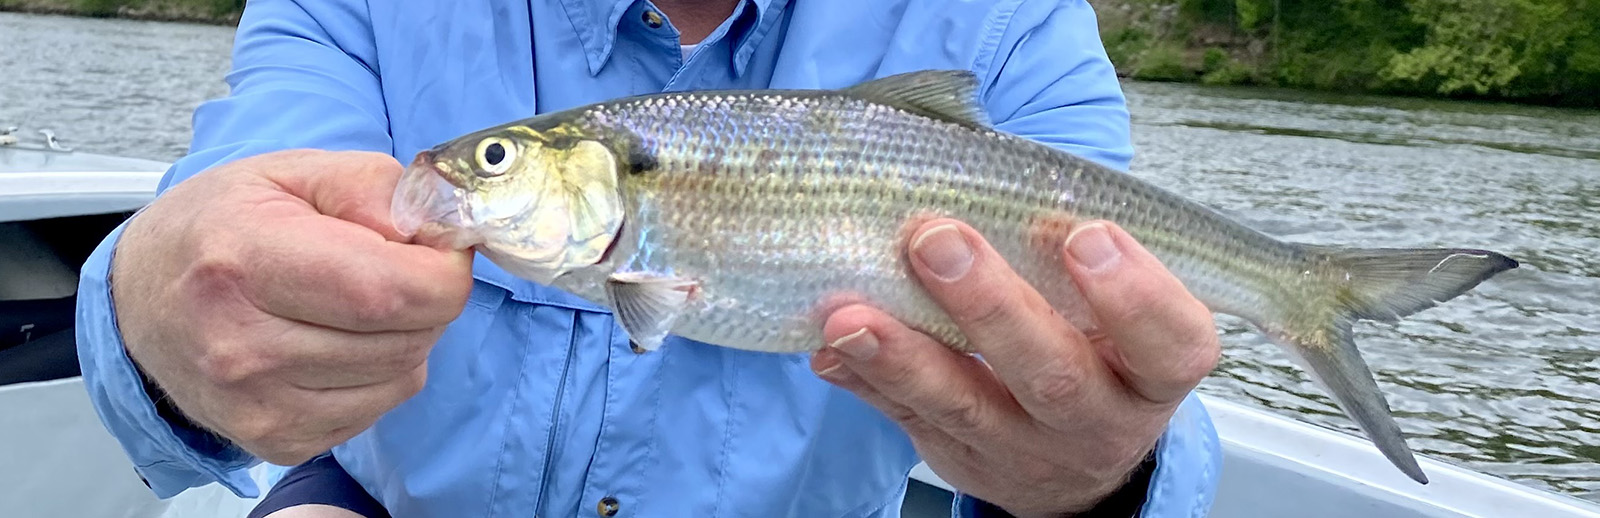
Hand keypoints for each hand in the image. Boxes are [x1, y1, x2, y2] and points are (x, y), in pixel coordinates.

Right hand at [112, 149, 473, 464]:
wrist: (140, 299)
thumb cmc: (221, 226)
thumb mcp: (291, 172)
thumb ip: (374, 187)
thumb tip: (439, 227)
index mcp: (244, 260)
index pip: (390, 290)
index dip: (441, 271)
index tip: (439, 249)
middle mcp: (242, 345)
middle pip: (406, 336)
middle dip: (428, 299)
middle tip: (396, 267)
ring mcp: (257, 405)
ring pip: (402, 376)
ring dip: (406, 336)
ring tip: (356, 303)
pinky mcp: (276, 441)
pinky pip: (378, 408)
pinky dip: (380, 372)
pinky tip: (337, 341)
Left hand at [810, 219, 1219, 516]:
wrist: (1072, 463)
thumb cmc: (1093, 347)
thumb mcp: (1118, 314)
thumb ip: (1072, 251)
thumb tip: (988, 169)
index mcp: (1152, 373)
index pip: (1170, 343)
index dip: (1134, 295)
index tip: (1086, 234)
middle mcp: (1096, 419)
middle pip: (1054, 374)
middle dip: (992, 306)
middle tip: (938, 239)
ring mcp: (1024, 449)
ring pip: (965, 407)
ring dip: (903, 356)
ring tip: (852, 313)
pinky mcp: (959, 458)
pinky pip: (905, 420)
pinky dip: (865, 381)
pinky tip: (831, 347)